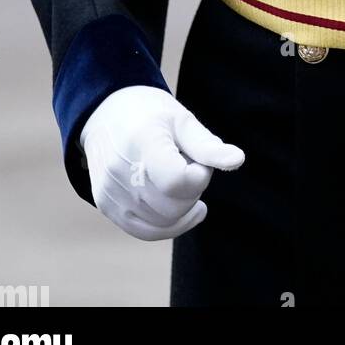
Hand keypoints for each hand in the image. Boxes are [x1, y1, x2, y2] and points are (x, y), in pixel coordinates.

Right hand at [79, 85, 244, 240]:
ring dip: (182, 207)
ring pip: (163, 223)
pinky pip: (146, 231)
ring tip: (176, 178)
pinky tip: (184, 209)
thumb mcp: (182, 119)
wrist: (106, 113)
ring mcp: (110, 192)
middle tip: (190, 166)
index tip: (198, 160)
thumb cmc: (151, 114)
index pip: (177, 182)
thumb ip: (208, 145)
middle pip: (173, 207)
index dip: (198, 176)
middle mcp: (120, 171)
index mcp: (142, 142)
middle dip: (193, 191)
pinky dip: (169, 225)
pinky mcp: (106, 206)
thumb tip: (238, 160)